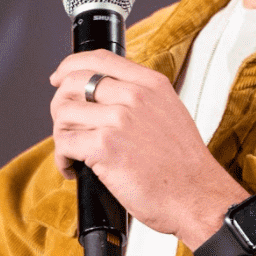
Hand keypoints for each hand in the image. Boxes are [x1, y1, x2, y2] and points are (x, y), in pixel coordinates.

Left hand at [49, 52, 248, 245]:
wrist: (197, 196)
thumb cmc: (184, 165)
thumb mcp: (170, 113)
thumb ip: (141, 97)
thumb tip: (105, 95)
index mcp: (150, 84)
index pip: (99, 58)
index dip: (70, 66)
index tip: (58, 78)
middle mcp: (134, 96)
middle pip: (74, 82)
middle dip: (60, 104)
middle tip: (66, 126)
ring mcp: (118, 120)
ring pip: (64, 113)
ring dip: (61, 135)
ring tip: (73, 153)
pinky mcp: (105, 147)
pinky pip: (64, 143)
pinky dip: (62, 159)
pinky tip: (73, 169)